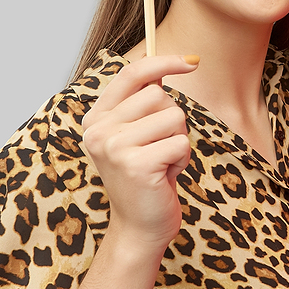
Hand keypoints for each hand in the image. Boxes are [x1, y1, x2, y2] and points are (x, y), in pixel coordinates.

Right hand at [79, 54, 198, 248]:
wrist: (139, 226)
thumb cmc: (146, 177)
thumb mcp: (139, 134)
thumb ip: (144, 101)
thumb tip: (175, 61)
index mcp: (96, 118)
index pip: (131, 75)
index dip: (163, 62)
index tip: (192, 61)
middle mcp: (99, 130)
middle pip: (159, 96)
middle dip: (172, 121)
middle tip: (159, 148)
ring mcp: (114, 147)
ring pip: (174, 117)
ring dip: (178, 141)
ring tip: (161, 163)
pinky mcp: (136, 165)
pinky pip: (180, 143)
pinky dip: (182, 160)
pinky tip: (165, 176)